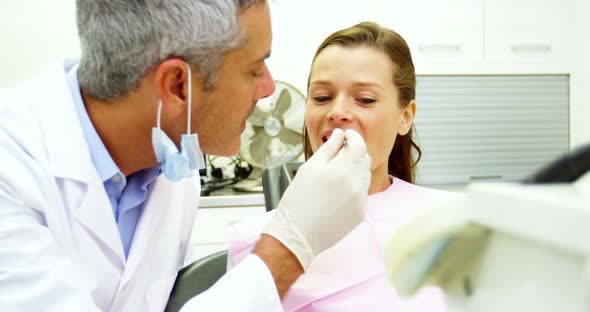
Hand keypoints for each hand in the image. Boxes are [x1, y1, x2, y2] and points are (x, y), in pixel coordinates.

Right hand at [262, 128, 370, 269]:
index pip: (359, 145)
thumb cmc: (298, 200)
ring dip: (355, 170)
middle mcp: (356, 184)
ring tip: (335, 176)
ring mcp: (361, 200)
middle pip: (365, 159)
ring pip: (365, 176)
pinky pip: (362, 193)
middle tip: (339, 155)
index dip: (353, 137)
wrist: (297, 234)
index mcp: (343, 170)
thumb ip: (328, 148)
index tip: (346, 136)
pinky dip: (353, 188)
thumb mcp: (309, 168)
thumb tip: (339, 135)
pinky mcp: (360, 213)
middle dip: (354, 153)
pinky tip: (336, 194)